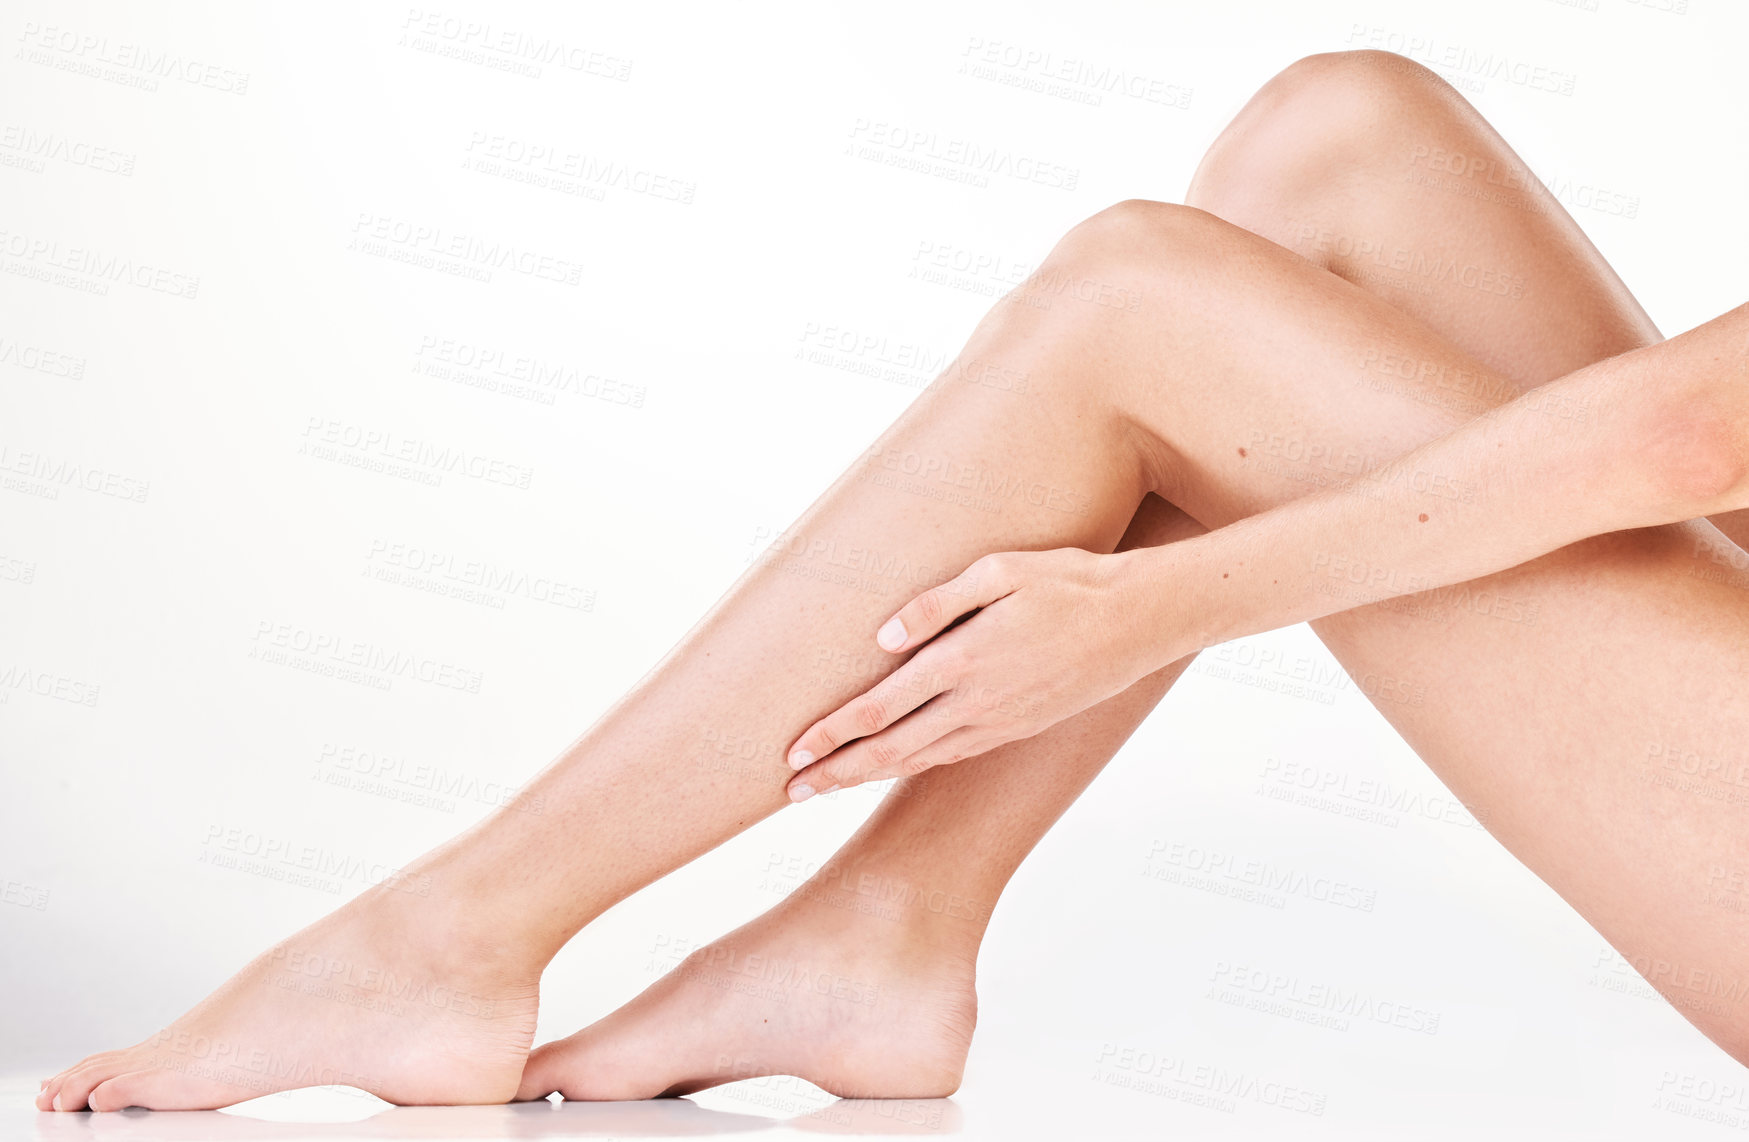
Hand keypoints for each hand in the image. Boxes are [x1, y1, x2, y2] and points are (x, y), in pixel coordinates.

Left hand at [784, 547, 1172, 800]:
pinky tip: (892, 766)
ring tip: (827, 787)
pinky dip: (913, 767)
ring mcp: (1000, 721)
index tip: (793, 753)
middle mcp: (977, 702)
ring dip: (869, 775)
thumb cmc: (1068, 582)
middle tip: (790, 791)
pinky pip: (953, 754)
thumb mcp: (1000, 570)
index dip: (832, 734)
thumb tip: (882, 639)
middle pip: (890, 748)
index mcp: (964, 660)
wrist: (1139, 620)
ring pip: (920, 760)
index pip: (881, 708)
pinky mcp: (1018, 726)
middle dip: (836, 772)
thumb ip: (935, 604)